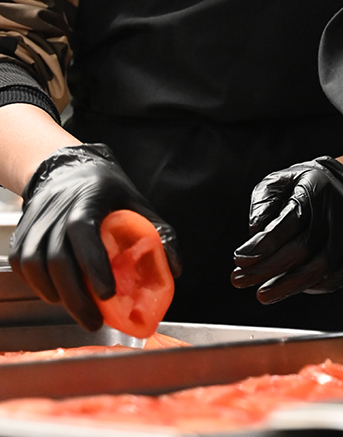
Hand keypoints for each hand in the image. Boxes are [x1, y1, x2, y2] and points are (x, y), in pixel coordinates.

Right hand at [9, 144, 179, 330]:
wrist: (69, 168)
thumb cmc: (107, 188)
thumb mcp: (137, 202)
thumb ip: (158, 232)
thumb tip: (174, 268)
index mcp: (87, 199)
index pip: (82, 232)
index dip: (93, 264)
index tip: (108, 294)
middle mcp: (55, 209)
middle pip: (55, 257)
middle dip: (75, 296)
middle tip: (94, 321)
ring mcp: (35, 220)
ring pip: (33, 263)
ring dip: (54, 293)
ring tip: (78, 311)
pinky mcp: (23, 231)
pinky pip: (21, 263)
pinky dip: (36, 284)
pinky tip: (57, 295)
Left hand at [231, 157, 342, 302]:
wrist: (339, 186)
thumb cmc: (299, 186)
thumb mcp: (276, 182)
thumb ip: (263, 204)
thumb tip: (256, 234)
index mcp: (315, 191)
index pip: (290, 222)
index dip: (264, 244)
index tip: (239, 260)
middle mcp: (336, 212)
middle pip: (306, 247)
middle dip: (270, 268)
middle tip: (239, 280)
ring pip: (324, 266)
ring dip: (291, 285)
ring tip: (263, 295)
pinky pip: (340, 275)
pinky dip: (316, 286)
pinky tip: (292, 288)